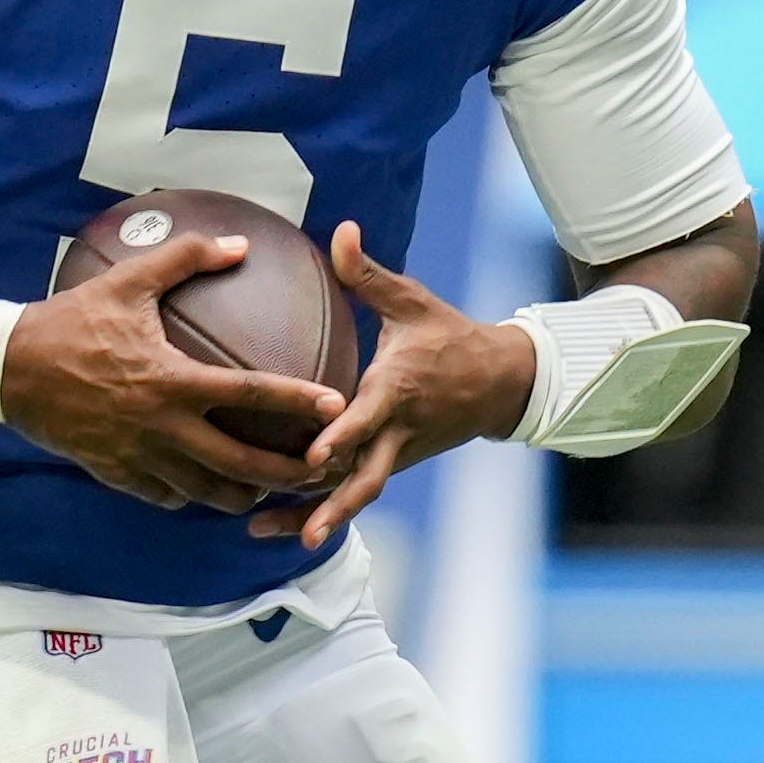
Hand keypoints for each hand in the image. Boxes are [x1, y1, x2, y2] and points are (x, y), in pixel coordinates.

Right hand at [0, 228, 347, 513]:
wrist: (7, 367)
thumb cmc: (69, 320)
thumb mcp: (127, 282)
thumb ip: (186, 258)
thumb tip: (239, 244)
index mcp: (171, 379)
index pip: (248, 392)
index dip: (297, 401)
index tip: (335, 407)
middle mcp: (160, 425)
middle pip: (238, 463)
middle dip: (283, 473)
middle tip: (317, 472)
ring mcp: (136, 455)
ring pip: (204, 491)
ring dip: (241, 493)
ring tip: (265, 489)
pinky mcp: (113, 472)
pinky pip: (163, 496)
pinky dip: (188, 495)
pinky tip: (201, 488)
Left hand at [248, 221, 535, 553]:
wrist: (501, 382)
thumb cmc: (449, 336)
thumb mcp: (413, 301)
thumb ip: (367, 273)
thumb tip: (340, 230)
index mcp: (397, 389)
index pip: (368, 418)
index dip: (342, 436)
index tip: (314, 455)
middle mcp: (396, 431)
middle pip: (364, 478)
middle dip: (332, 505)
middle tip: (300, 529)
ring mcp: (395, 455)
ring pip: (354, 493)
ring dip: (313, 515)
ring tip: (262, 532)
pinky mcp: (390, 464)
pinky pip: (352, 492)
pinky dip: (319, 509)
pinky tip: (276, 525)